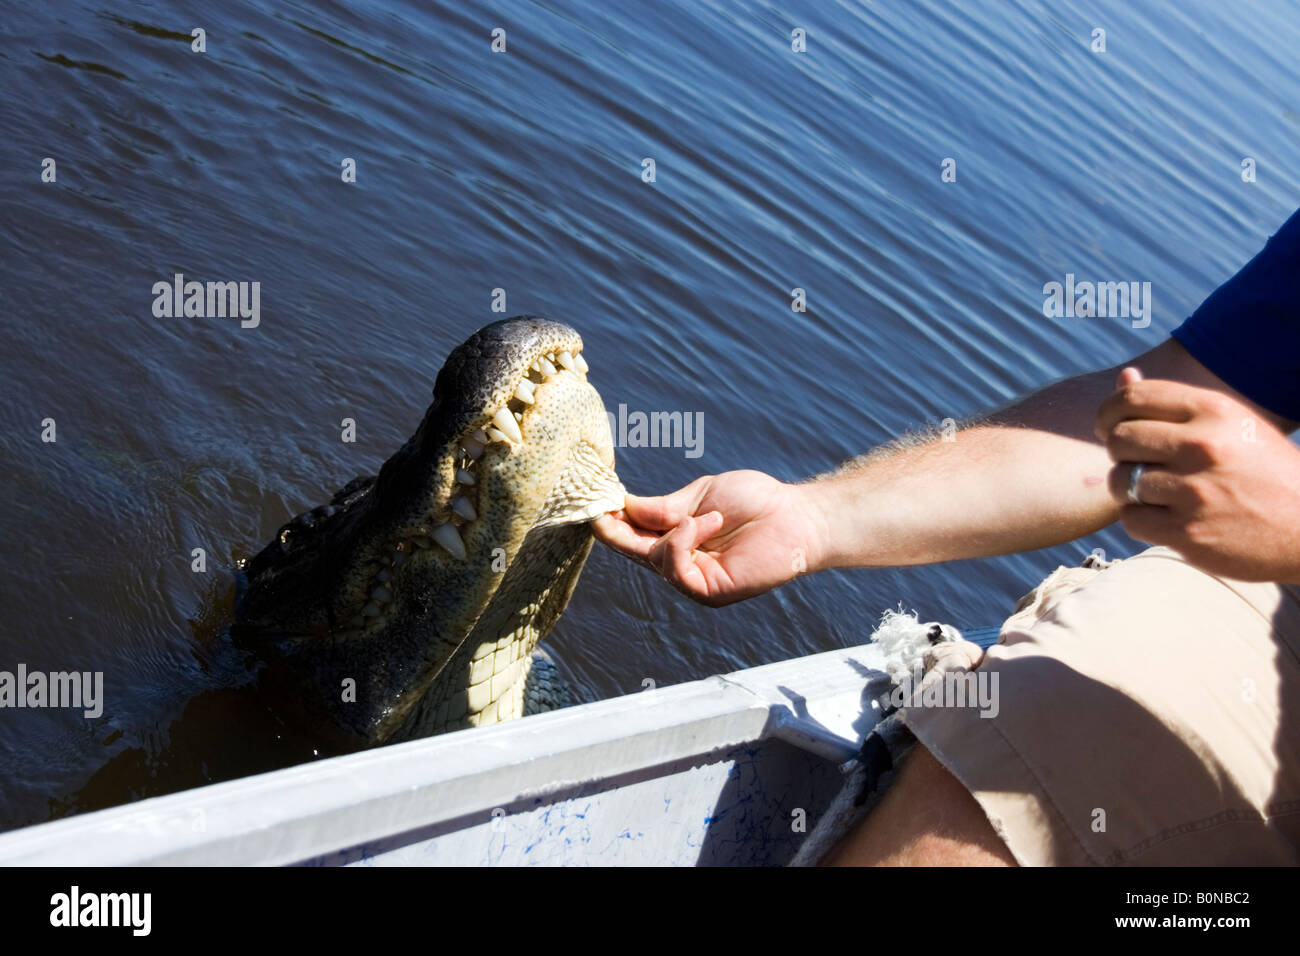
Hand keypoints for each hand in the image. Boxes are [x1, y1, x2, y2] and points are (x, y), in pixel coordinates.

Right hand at [592, 470, 821, 605]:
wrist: (796, 517)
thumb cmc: (755, 501)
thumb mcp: (700, 497)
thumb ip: (662, 509)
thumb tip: (621, 507)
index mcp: (674, 536)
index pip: (631, 533)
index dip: (611, 518)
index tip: (594, 497)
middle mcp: (679, 560)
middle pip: (631, 549)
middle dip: (614, 529)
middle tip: (599, 508)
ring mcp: (692, 578)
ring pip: (653, 559)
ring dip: (672, 532)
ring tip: (706, 516)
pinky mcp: (707, 591)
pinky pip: (676, 570)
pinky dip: (683, 543)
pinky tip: (706, 524)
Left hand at [1095, 367, 1299, 581]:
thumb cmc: (1263, 473)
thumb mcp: (1231, 425)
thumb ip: (1174, 404)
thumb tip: (1124, 376)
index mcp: (1214, 410)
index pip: (1132, 397)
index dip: (1110, 413)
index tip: (1113, 428)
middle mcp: (1202, 445)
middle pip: (1118, 438)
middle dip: (1120, 453)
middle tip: (1139, 464)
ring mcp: (1194, 490)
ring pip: (1120, 481)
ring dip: (1129, 490)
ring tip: (1159, 494)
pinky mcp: (1187, 532)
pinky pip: (1130, 519)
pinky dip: (1141, 521)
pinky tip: (1167, 519)